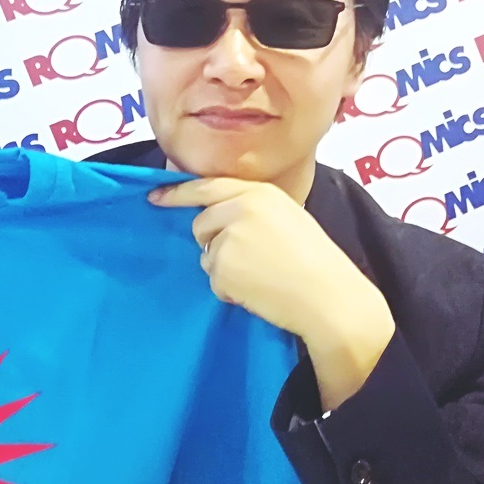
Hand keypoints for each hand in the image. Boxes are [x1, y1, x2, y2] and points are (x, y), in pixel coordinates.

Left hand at [151, 178, 394, 409]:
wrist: (328, 297)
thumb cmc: (315, 262)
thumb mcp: (286, 218)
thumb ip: (251, 211)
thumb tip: (216, 218)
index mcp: (258, 192)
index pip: (206, 187)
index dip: (178, 193)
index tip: (156, 196)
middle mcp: (239, 208)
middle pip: (200, 225)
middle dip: (213, 244)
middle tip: (248, 261)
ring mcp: (228, 237)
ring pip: (206, 255)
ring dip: (225, 269)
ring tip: (261, 276)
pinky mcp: (222, 266)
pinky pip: (214, 280)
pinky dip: (230, 290)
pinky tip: (258, 290)